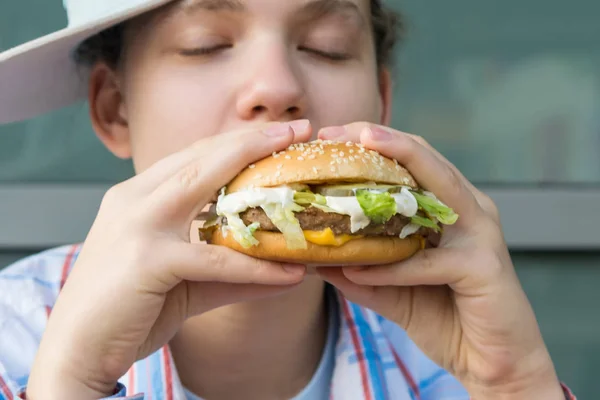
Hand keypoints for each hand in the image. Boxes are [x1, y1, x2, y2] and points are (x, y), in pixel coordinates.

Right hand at [26, 121, 311, 399]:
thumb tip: (286, 269)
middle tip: (299, 129)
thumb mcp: (186, 282)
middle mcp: (134, 199)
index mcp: (137, 196)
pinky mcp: (146, 259)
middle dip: (253, 139)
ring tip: (301, 170)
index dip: (237, 142)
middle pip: (202, 156)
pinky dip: (254, 265)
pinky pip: (213, 258)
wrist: (77, 351)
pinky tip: (290, 272)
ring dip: (257, 174)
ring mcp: (137, 225)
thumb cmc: (127, 310)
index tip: (278, 134)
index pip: (193, 157)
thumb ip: (232, 270)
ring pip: (204, 185)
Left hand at [316, 123, 564, 399]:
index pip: (411, 159)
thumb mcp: (392, 289)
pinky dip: (392, 267)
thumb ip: (360, 269)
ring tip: (357, 154)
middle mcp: (469, 209)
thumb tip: (313, 257)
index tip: (328, 136)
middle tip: (334, 133)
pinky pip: (429, 261)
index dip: (372, 141)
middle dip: (379, 139)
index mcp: (449, 206)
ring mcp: (480, 233)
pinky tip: (357, 270)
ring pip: (438, 187)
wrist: (492, 361)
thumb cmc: (444, 316)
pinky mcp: (484, 267)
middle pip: (424, 158)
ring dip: (396, 165)